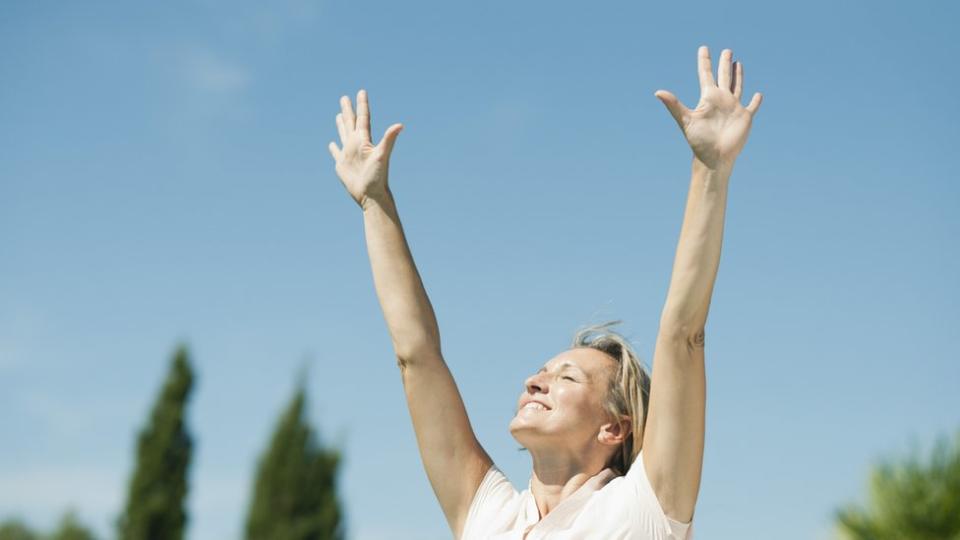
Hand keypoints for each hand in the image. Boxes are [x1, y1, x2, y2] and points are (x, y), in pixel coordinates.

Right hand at [328, 89, 403, 208]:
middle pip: (351, 123)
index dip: (362, 105)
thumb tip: (400, 125)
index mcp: (364, 140)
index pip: (363, 118)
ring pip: (343, 134)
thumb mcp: (382, 155)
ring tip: (339, 114)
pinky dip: (333, 147)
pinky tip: (331, 143)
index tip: (361, 91)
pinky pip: (336, 153)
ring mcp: (349, 154)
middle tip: (344, 97)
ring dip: (341, 124)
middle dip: (348, 110)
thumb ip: (389, 139)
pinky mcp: (342, 165)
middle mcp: (356, 145)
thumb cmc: (378, 176)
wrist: (371, 195)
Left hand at [655, 46, 762, 169]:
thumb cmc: (699, 141)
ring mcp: (733, 108)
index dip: (705, 61)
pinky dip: (756, 101)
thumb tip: (657, 92)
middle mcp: (721, 100)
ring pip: (737, 86)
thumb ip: (673, 105)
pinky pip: (752, 106)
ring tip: (738, 63)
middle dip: (724, 63)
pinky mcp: (745, 117)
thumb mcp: (686, 120)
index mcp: (708, 98)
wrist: (714, 157)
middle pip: (723, 76)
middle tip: (726, 50)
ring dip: (738, 75)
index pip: (705, 74)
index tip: (703, 48)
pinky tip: (758, 94)